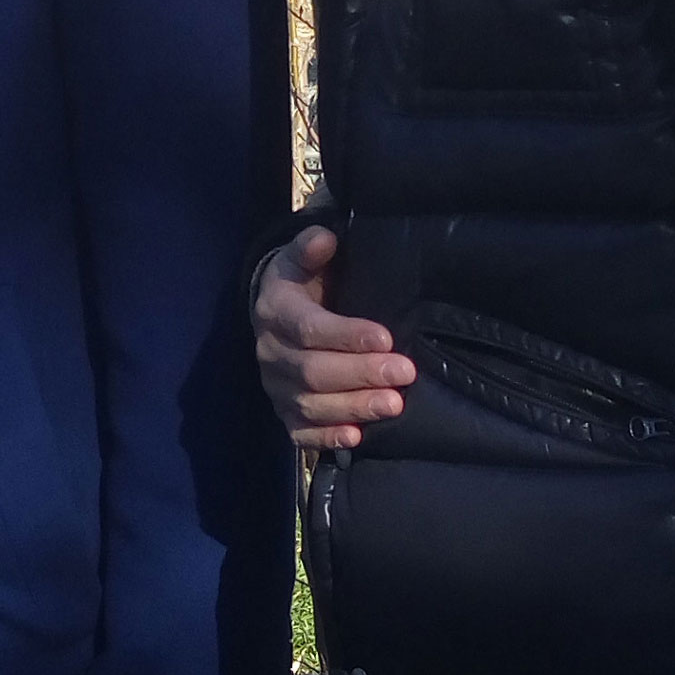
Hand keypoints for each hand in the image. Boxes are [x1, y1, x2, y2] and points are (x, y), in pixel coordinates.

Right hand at [254, 227, 415, 447]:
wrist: (276, 315)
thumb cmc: (303, 285)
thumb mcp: (301, 258)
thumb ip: (311, 248)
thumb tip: (325, 238)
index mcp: (275, 312)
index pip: (309, 328)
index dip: (347, 335)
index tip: (386, 338)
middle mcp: (270, 352)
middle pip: (313, 371)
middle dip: (361, 374)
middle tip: (405, 373)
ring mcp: (276, 387)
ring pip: (311, 404)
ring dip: (354, 407)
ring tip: (394, 404)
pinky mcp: (284, 413)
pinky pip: (300, 433)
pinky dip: (327, 437)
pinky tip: (356, 436)